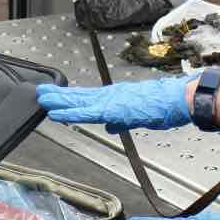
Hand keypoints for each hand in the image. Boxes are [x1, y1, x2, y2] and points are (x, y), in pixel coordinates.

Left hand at [37, 77, 191, 133]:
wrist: (179, 99)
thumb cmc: (165, 106)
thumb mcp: (139, 116)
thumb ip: (121, 121)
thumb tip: (110, 126)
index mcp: (116, 98)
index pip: (88, 98)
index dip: (70, 98)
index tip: (56, 97)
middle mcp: (110, 96)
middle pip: (79, 96)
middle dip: (59, 96)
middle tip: (41, 93)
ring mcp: (110, 101)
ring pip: (79, 102)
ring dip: (59, 102)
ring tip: (43, 99)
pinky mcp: (113, 109)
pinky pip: (86, 113)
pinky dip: (70, 113)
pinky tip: (56, 114)